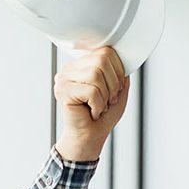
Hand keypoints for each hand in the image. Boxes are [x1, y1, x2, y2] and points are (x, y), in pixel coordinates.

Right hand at [54, 47, 128, 161]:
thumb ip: (121, 74)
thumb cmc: (103, 116)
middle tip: (108, 100)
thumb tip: (125, 60)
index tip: (115, 90)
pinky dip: (98, 105)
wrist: (91, 136)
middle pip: (102, 60)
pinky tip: (92, 111)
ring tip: (99, 106)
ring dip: (105, 96)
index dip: (118, 72)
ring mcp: (64, 79)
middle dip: (113, 84)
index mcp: (83, 65)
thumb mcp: (118, 92)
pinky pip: (91, 91)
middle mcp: (70, 68)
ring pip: (96, 75)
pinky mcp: (63, 91)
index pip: (106, 52)